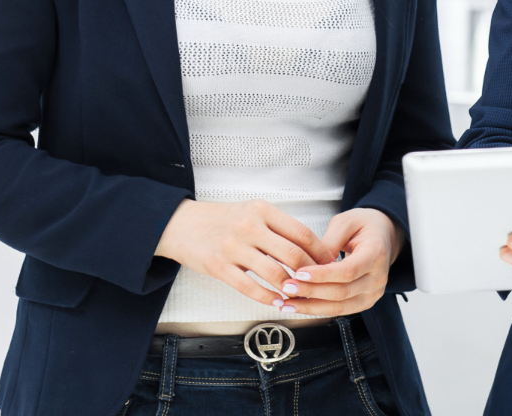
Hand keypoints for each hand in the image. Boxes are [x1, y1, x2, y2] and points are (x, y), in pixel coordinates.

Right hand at [155, 199, 335, 309]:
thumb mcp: (252, 212)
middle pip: (293, 254)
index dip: (319, 252)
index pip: (301, 233)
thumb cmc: (223, 219)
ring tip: (300, 296)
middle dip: (311, 273)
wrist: (182, 223)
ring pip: (274, 273)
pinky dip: (268, 298)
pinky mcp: (218, 266)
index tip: (329, 264)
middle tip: (320, 284)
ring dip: (291, 289)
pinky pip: (250, 287)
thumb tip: (311, 249)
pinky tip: (277, 302)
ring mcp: (233, 246)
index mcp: (262, 210)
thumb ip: (278, 227)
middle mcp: (249, 226)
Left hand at [275, 208, 401, 316]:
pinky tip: (300, 306)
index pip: (347, 271)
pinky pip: (340, 310)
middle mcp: (378, 278)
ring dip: (311, 307)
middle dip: (311, 292)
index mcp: (376, 254)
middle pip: (341, 292)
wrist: (383, 235)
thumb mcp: (346, 222)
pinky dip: (318, 310)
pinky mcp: (364, 302)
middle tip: (287, 287)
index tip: (300, 273)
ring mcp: (373, 293)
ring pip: (339, 307)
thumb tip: (312, 263)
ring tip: (287, 303)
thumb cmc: (364, 226)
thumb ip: (329, 241)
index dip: (322, 275)